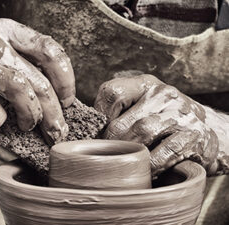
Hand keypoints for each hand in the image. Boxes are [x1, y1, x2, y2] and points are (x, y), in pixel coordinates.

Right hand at [0, 19, 74, 142]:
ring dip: (31, 115)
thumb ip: (22, 60)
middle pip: (39, 81)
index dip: (66, 79)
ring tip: (28, 126)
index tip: (67, 100)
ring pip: (20, 90)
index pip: (50, 51)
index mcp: (9, 32)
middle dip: (54, 113)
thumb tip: (53, 95)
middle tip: (57, 130)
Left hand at [95, 75, 228, 175]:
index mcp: (145, 84)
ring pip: (141, 134)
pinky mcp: (195, 135)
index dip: (99, 116)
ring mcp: (180, 114)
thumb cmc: (165, 120)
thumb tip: (90, 133)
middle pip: (122, 121)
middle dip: (110, 144)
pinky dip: (150, 165)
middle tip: (107, 157)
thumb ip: (120, 113)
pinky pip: (164, 153)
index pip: (111, 92)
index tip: (97, 133)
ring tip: (125, 164)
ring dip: (129, 155)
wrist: (208, 129)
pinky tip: (146, 170)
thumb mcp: (143, 106)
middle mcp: (163, 95)